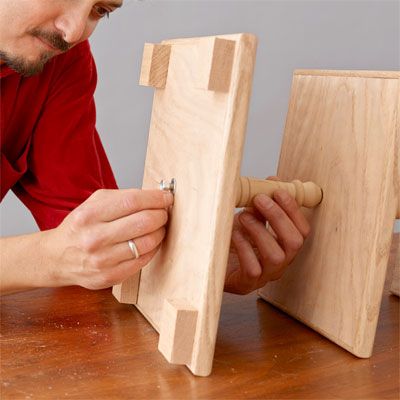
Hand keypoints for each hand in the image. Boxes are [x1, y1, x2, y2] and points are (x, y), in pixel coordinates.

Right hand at [48, 188, 172, 289]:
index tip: (166, 197)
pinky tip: (149, 242)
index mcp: (90, 214)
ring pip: (148, 242)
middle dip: (161, 215)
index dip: (156, 198)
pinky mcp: (110, 276)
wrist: (57, 257)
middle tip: (163, 213)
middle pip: (145, 222)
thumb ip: (123, 197)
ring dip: (160, 232)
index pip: (133, 201)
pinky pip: (144, 260)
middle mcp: (94, 238)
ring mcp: (102, 260)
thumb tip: (156, 197)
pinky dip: (153, 249)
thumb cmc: (80, 227)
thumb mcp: (93, 204)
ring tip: (157, 227)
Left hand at [224, 177, 309, 294]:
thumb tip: (273, 181)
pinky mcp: (247, 283)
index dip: (293, 210)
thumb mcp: (251, 218)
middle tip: (259, 199)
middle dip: (278, 217)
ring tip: (243, 215)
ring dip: (260, 230)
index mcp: (285, 246)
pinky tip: (234, 233)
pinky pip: (253, 268)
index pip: (303, 230)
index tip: (278, 191)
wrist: (211, 260)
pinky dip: (244, 247)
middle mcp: (281, 263)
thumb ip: (263, 204)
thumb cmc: (234, 240)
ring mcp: (265, 275)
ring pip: (275, 256)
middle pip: (294, 242)